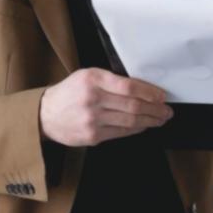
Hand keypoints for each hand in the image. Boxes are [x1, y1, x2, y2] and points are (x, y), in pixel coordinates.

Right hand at [39, 68, 172, 146]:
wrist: (45, 114)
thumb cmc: (70, 93)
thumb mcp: (87, 76)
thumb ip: (111, 80)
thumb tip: (142, 89)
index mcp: (92, 79)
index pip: (129, 86)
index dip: (150, 92)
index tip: (161, 96)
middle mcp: (92, 99)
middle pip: (133, 106)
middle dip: (155, 109)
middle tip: (167, 110)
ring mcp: (93, 119)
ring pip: (130, 121)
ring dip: (150, 121)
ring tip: (160, 119)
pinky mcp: (93, 136)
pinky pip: (121, 133)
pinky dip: (136, 129)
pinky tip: (144, 126)